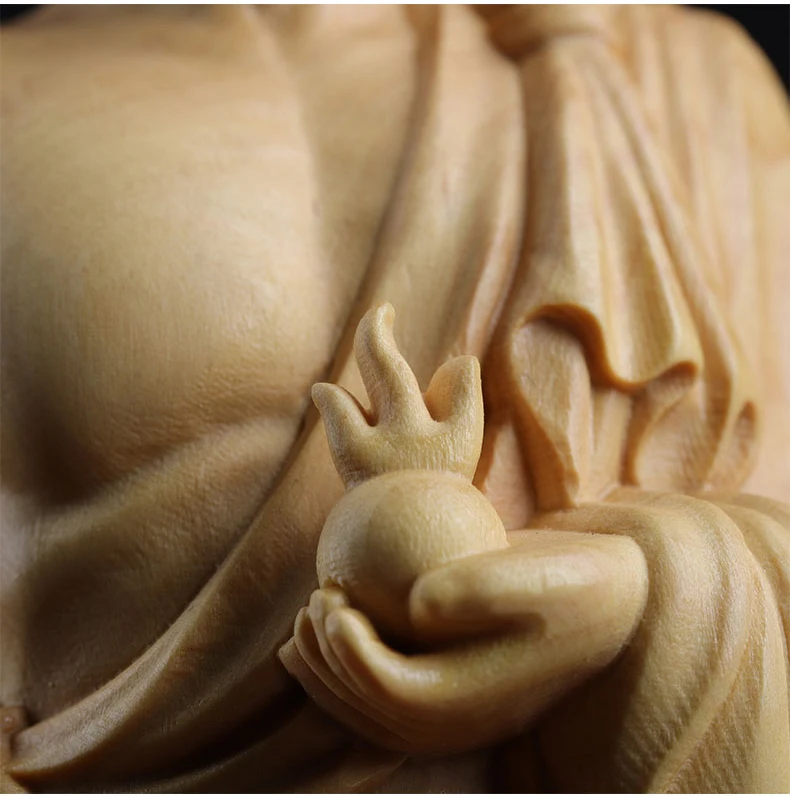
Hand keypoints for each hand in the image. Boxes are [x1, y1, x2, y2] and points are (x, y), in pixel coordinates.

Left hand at [279, 529, 647, 753]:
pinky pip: (388, 682)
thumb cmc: (574, 580)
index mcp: (475, 705)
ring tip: (303, 618)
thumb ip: (483, 587)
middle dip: (324, 662)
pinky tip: (333, 619)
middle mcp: (459, 720)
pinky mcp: (451, 680)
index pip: (390, 692)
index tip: (330, 597)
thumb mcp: (542, 572)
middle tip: (312, 603)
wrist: (605, 595)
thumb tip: (414, 602)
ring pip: (370, 708)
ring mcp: (454, 706)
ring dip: (326, 669)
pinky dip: (351, 660)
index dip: (346, 652)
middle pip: (369, 710)